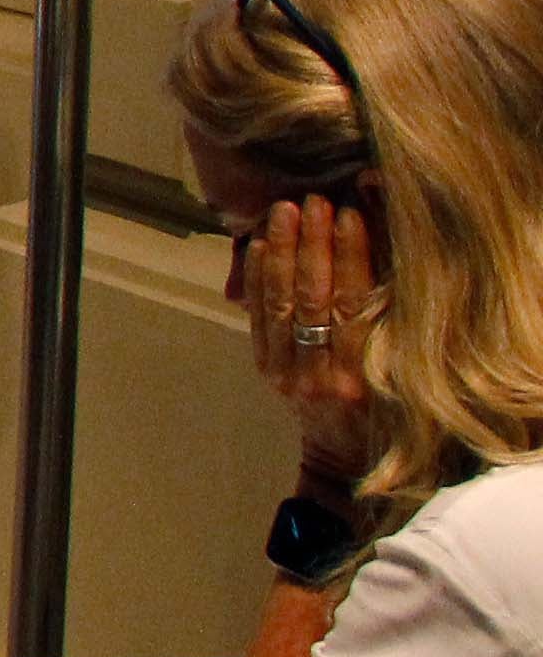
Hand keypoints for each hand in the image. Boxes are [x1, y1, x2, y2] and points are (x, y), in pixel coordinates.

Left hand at [229, 191, 382, 468]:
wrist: (343, 455)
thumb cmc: (384, 409)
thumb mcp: (397, 369)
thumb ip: (387, 319)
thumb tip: (380, 251)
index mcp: (359, 375)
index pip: (351, 304)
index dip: (349, 257)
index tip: (349, 215)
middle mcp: (318, 375)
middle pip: (312, 299)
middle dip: (312, 245)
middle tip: (313, 202)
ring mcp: (285, 373)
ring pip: (280, 303)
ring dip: (282, 252)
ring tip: (285, 211)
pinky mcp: (265, 370)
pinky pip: (259, 317)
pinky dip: (259, 279)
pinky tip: (262, 245)